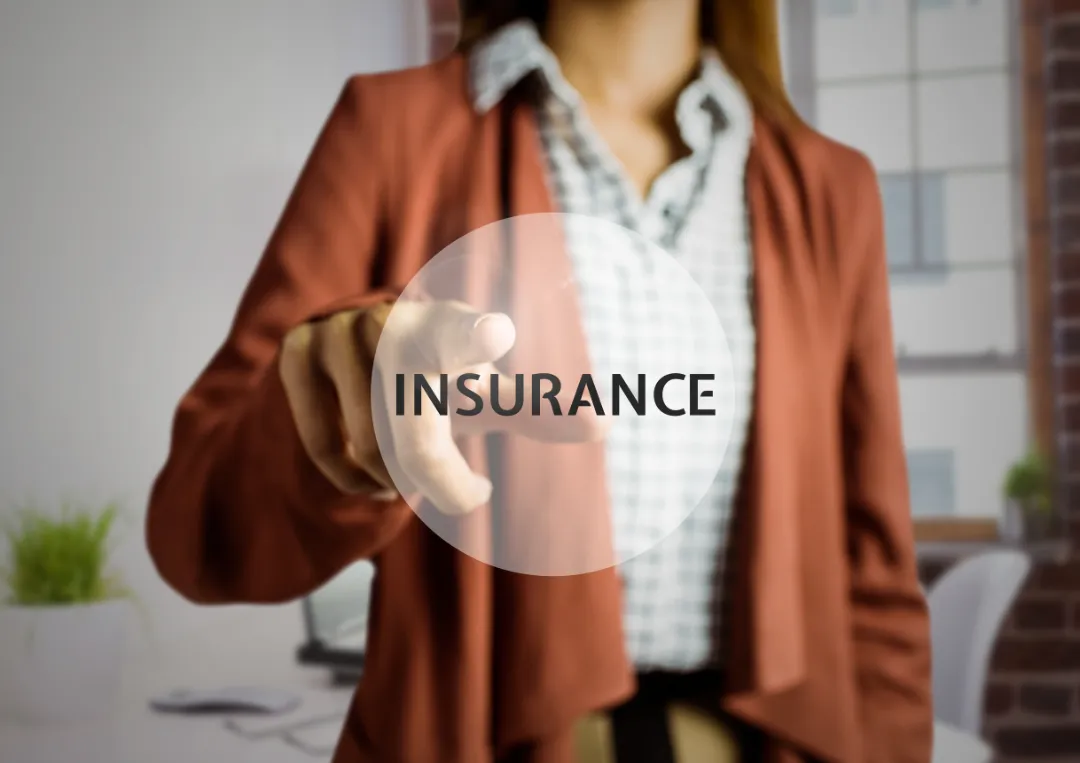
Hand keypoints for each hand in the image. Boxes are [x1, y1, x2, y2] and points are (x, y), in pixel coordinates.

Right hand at [278, 300, 605, 515]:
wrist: (356, 358)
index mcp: (447, 327)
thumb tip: (606, 426)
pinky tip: (369, 467)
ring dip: (393, 476)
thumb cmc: (436, 380)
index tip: (497, 334)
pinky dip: (355, 476)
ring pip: (367, 451)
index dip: (476, 337)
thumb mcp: (484, 394)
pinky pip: (328, 451)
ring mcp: (334, 335)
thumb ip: (539, 408)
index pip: (460, 335)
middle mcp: (388, 323)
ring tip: (404, 457)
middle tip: (465, 486)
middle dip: (437, 475)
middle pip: (411, 439)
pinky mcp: (294, 354)